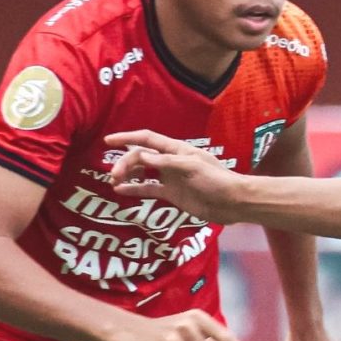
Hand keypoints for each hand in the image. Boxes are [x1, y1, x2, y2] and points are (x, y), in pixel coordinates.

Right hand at [106, 130, 245, 222]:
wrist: (233, 202)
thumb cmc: (216, 180)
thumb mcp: (191, 168)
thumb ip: (166, 163)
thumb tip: (140, 157)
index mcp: (176, 149)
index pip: (147, 139)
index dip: (127, 138)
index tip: (108, 141)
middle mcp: (170, 161)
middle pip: (141, 157)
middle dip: (125, 163)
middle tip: (113, 175)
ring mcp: (171, 178)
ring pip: (143, 173)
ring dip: (127, 175)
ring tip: (113, 182)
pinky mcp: (172, 194)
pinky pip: (149, 189)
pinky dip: (135, 190)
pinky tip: (120, 191)